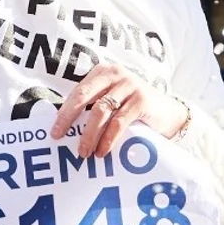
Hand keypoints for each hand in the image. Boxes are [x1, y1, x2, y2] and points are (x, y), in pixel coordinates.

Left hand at [50, 62, 186, 157]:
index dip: (64, 112)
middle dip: (69, 119)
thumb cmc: (132, 108)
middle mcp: (115, 74)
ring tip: (84, 152)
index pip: (78, 92)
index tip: (54, 132)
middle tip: (60, 137)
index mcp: (103, 72)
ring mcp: (130, 85)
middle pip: (84, 97)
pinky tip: (102, 151)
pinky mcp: (142, 99)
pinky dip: (108, 138)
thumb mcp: (111, 101)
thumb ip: (92, 107)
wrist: (168, 113)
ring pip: (101, 111)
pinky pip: (119, 121)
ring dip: (89, 134)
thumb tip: (64, 128)